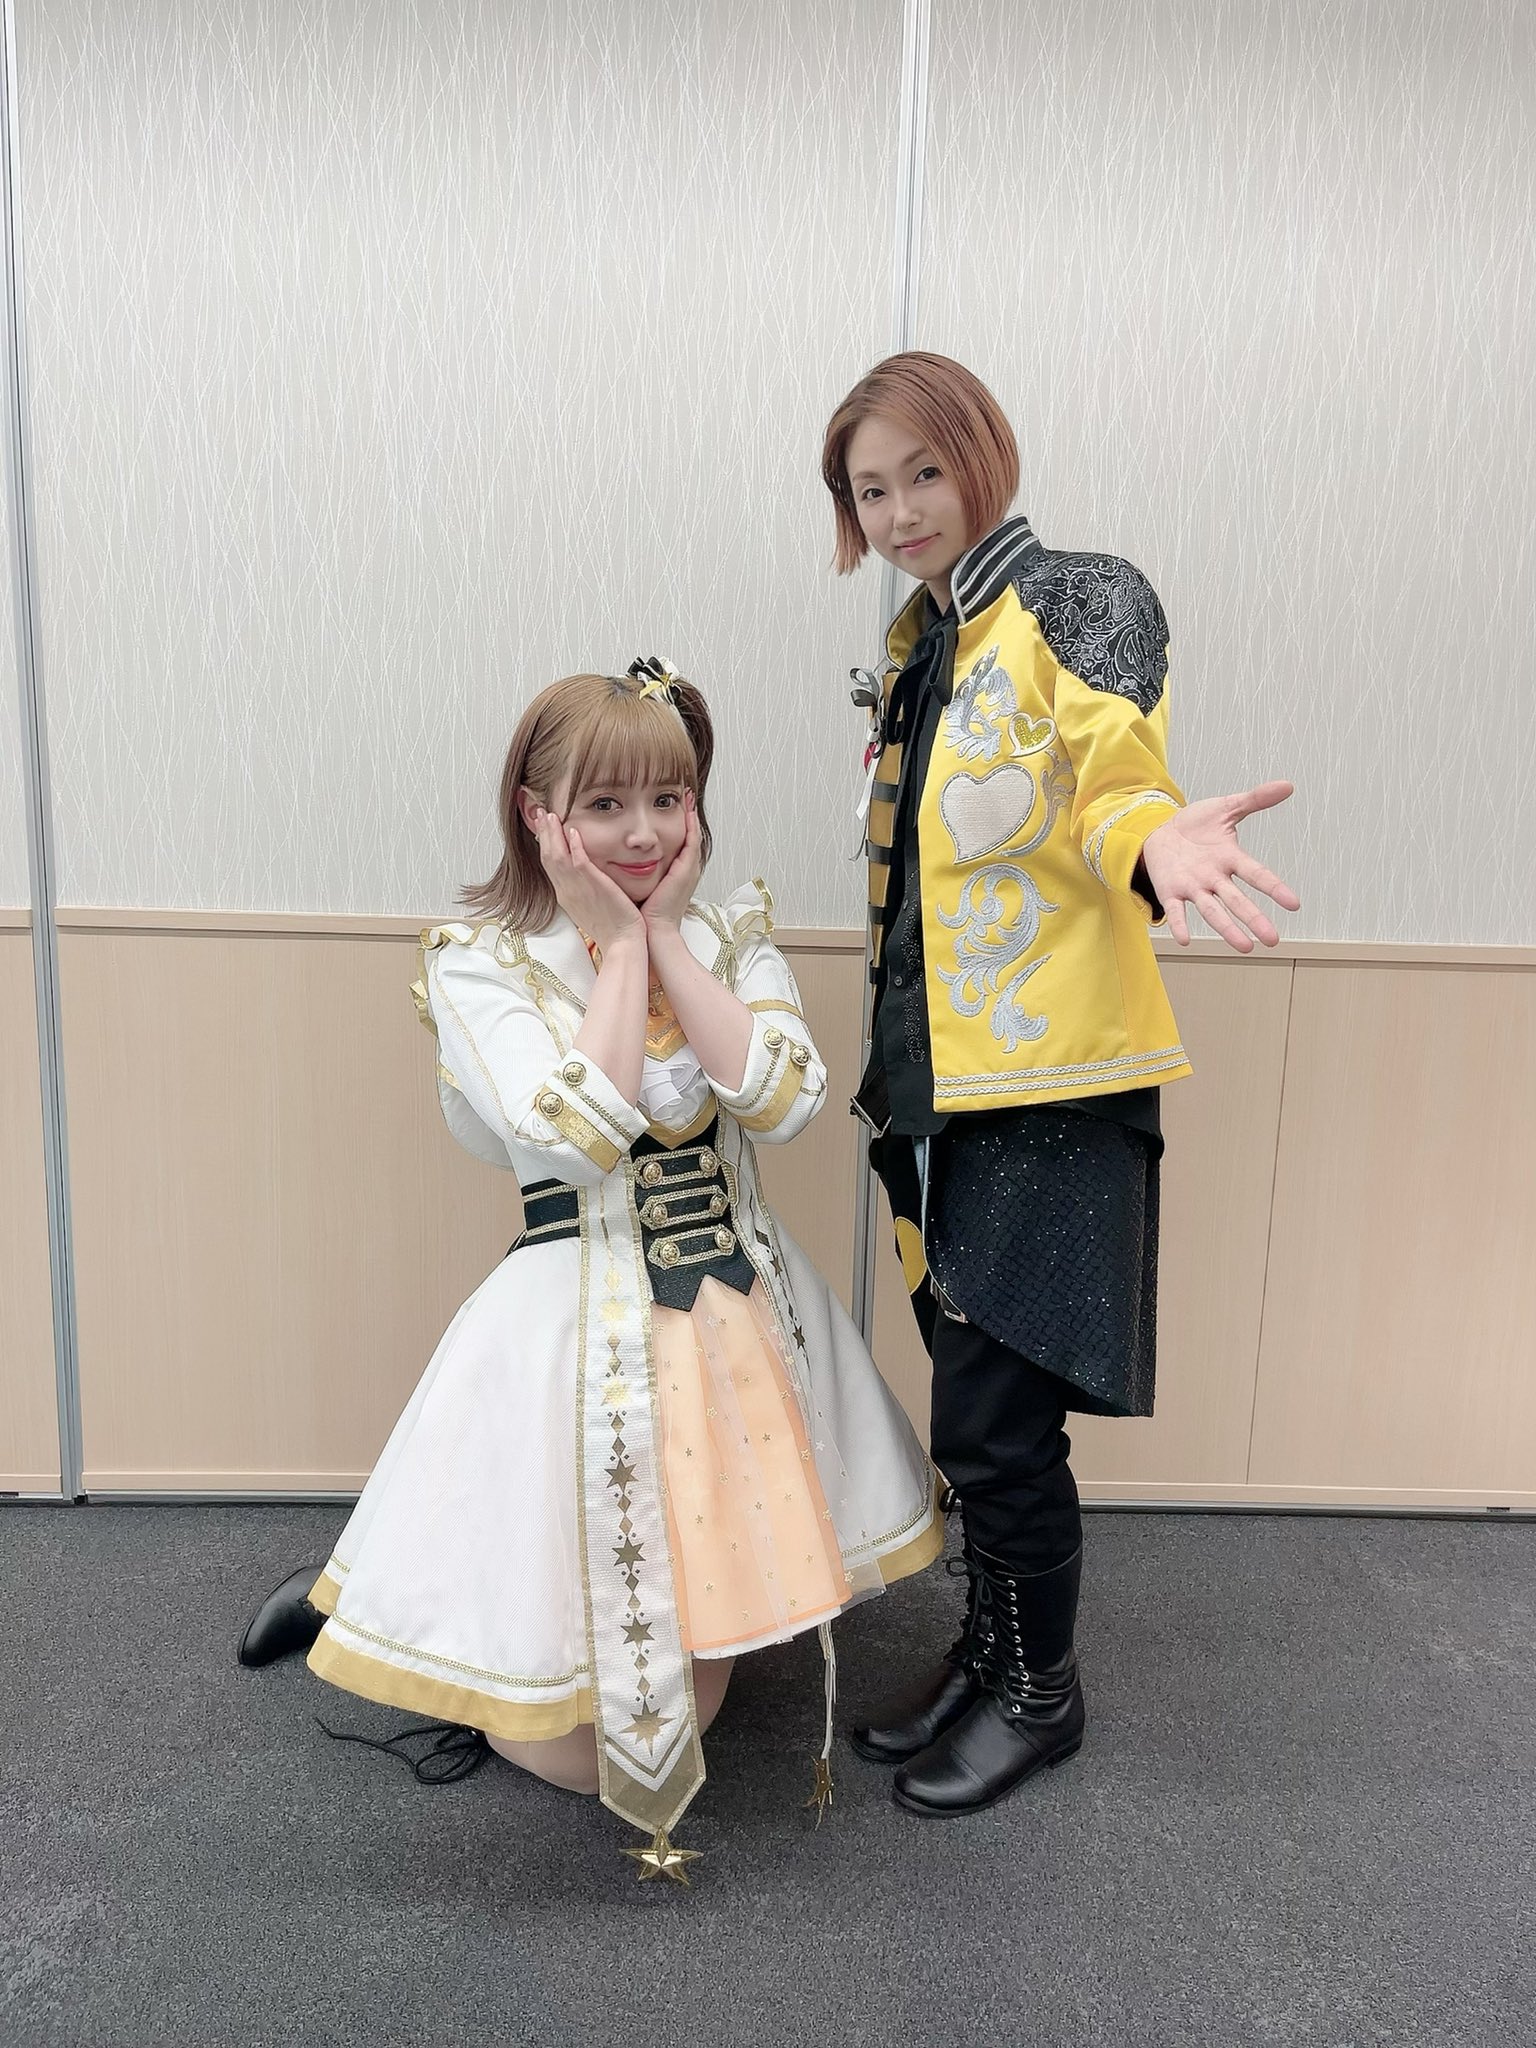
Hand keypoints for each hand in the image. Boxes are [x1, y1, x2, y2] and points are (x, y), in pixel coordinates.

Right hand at [532, 808, 645, 952]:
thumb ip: (585, 889)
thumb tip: (585, 878)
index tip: (543, 828)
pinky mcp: (593, 887)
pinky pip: (579, 862)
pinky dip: (574, 846)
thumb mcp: (592, 906)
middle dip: (544, 834)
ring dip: (553, 834)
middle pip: (548, 857)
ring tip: (550, 815)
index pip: (550, 865)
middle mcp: (567, 891)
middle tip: (540, 814)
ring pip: (557, 856)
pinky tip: (573, 831)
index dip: (545, 844)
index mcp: (566, 895)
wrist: (622, 943)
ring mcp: (577, 889)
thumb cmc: (612, 927)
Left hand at [641, 793, 702, 934]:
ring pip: (693, 834)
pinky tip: (686, 809)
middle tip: (685, 792)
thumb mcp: (643, 887)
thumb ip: (638, 872)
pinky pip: (691, 841)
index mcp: (676, 872)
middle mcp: (686, 868)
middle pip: (690, 834)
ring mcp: (689, 868)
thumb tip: (622, 861)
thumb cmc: (646, 915)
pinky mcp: (686, 870)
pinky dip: (690, 824)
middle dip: (688, 812)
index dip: (678, 822)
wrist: (654, 931)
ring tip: (687, 794)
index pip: (679, 841)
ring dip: (691, 813)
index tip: (673, 804)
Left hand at [1140, 781, 1300, 951]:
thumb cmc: (1197, 824)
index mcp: (1230, 858)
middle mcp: (1215, 877)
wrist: (1161, 830)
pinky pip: (1176, 910)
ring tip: (1245, 947)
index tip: (1294, 904)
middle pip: (1237, 900)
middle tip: (1273, 940)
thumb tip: (1287, 785)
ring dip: (1227, 928)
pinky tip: (1185, 940)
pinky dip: (1180, 924)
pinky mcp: (1171, 891)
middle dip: (1254, 919)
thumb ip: (1255, 799)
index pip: (1256, 874)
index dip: (1274, 887)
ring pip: (1212, 910)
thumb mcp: (1226, 807)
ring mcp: (1193, 886)